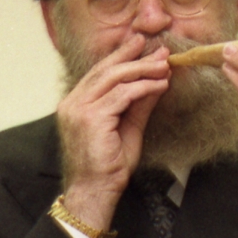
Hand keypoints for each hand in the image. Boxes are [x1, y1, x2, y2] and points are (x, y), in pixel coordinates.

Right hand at [56, 33, 171, 234]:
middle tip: (159, 51)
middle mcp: (72, 103)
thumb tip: (155, 82)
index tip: (141, 46)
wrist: (94, 192)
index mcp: (75, 104)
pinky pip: (122, 95)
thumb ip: (138, 105)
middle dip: (135, 58)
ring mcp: (79, 110)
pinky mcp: (91, 118)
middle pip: (106, 70)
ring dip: (143, 70)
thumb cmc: (108, 167)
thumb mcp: (128, 128)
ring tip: (164, 66)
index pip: (100, 72)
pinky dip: (144, 87)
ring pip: (114, 78)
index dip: (121, 57)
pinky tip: (160, 85)